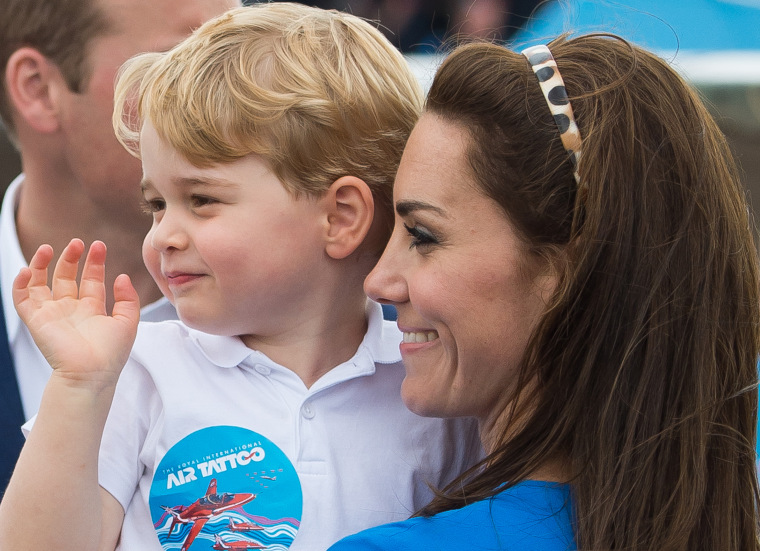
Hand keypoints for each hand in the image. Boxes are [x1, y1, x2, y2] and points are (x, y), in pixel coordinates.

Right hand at [12, 239, 140, 387]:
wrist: (91, 373)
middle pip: (66, 277)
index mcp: (93, 311)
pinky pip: (22, 299)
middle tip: (77, 242)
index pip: (91, 280)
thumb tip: (122, 276)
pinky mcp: (36, 320)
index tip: (99, 245)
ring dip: (41, 264)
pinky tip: (28, 269)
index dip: (94, 262)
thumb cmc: (111, 353)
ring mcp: (52, 314)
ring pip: (41, 284)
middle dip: (71, 258)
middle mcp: (71, 310)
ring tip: (48, 247)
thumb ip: (128, 298)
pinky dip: (21, 283)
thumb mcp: (128, 322)